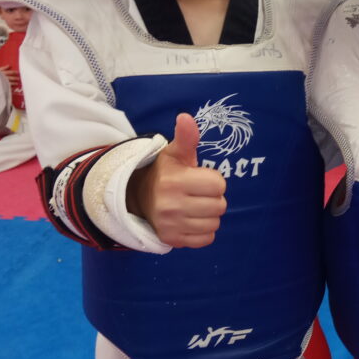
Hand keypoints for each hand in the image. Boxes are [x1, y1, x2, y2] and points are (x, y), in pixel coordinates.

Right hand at [0, 64, 20, 90]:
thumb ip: (3, 68)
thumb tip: (9, 65)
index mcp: (1, 72)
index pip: (9, 72)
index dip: (14, 72)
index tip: (17, 72)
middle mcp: (2, 76)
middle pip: (10, 77)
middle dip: (15, 78)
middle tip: (18, 78)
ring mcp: (2, 81)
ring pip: (9, 82)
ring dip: (13, 83)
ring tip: (16, 83)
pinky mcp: (1, 85)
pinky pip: (6, 87)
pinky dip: (9, 87)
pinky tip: (12, 88)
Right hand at [128, 113, 226, 247]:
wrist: (139, 198)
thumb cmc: (165, 173)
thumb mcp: (174, 153)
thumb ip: (186, 137)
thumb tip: (186, 117)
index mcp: (174, 181)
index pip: (218, 184)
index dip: (213, 181)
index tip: (200, 179)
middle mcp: (171, 205)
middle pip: (219, 206)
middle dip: (213, 198)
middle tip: (197, 194)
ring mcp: (171, 225)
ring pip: (214, 224)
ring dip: (209, 216)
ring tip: (195, 207)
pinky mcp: (172, 240)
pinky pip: (206, 239)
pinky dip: (203, 231)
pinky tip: (191, 221)